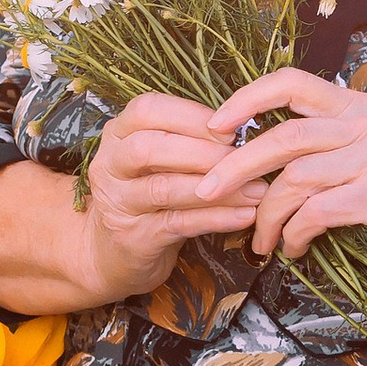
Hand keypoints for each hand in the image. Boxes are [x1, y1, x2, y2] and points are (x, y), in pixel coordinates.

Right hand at [80, 92, 270, 298]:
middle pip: (149, 148)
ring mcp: (118, 203)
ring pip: (165, 189)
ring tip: (256, 189)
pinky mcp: (134, 238)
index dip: (191, 116)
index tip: (231, 130)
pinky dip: (215, 218)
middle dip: (202, 152)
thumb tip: (244, 128)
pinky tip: (244, 216)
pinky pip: (178, 224)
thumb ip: (186, 141)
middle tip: (246, 159)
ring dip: (217, 188)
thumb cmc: (148, 197)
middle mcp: (110, 166)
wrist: (112, 254)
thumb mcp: (158, 162)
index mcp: (117, 136)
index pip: (145, 110)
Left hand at [198, 68, 366, 266]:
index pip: (290, 82)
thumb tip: (251, 166)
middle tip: (206, 191)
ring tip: (260, 240)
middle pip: (282, 135)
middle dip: (235, 167)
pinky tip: (293, 248)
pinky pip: (318, 212)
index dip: (245, 99)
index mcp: (355, 106)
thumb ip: (320, 149)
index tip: (213, 126)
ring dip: (266, 215)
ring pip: (295, 179)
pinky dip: (295, 234)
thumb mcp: (365, 153)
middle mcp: (365, 124)